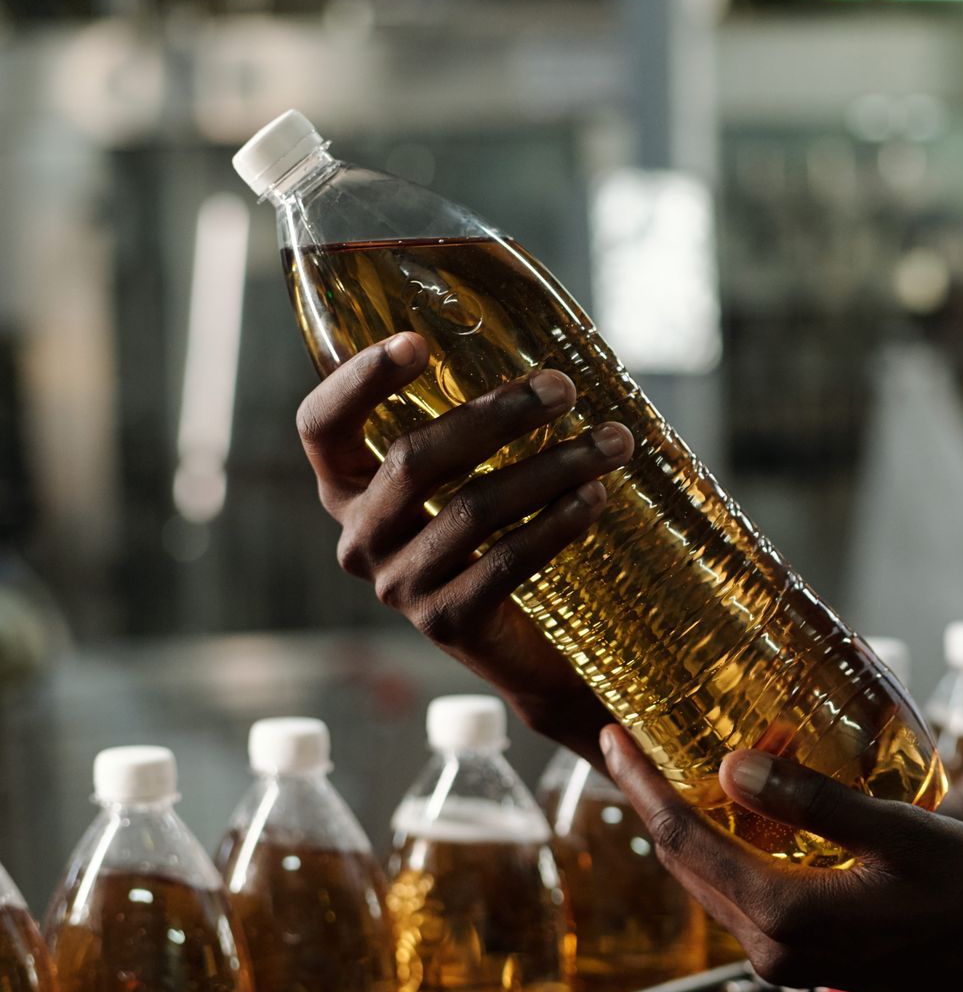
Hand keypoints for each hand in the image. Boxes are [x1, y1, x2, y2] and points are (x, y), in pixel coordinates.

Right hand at [297, 333, 632, 757]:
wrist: (530, 651)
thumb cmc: (501, 538)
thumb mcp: (472, 479)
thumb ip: (478, 428)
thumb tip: (543, 362)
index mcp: (350, 489)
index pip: (321, 428)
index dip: (357, 381)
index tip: (415, 341)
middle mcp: (360, 538)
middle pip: (415, 459)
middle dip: (497, 415)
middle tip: (564, 388)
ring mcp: (398, 586)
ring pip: (472, 509)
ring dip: (551, 467)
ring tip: (612, 442)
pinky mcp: (446, 624)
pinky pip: (504, 563)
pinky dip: (555, 525)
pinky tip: (595, 498)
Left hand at [599, 725, 962, 991]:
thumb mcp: (903, 833)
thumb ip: (816, 803)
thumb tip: (733, 767)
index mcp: (788, 917)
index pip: (688, 843)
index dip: (643, 786)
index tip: (614, 737)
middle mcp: (777, 947)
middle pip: (690, 865)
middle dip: (655, 802)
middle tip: (631, 741)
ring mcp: (794, 957)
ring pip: (717, 882)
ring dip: (694, 825)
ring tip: (675, 765)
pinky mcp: (816, 953)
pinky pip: (751, 894)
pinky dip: (733, 849)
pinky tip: (741, 811)